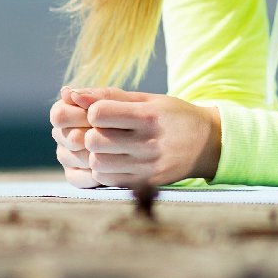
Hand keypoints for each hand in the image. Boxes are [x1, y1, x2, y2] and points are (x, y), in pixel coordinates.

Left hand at [48, 86, 222, 188]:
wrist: (206, 144)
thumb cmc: (172, 116)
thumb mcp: (147, 99)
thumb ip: (108, 96)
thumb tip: (71, 93)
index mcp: (148, 116)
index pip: (99, 113)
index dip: (92, 111)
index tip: (100, 112)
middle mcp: (148, 143)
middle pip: (93, 140)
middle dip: (90, 133)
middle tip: (100, 130)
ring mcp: (147, 167)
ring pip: (97, 163)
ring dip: (96, 153)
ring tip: (107, 146)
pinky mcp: (146, 184)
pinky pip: (108, 180)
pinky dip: (104, 169)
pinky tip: (116, 160)